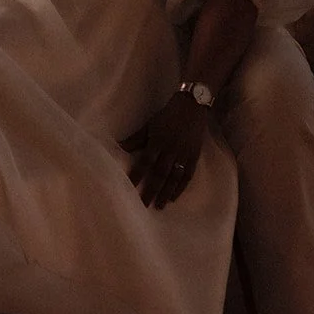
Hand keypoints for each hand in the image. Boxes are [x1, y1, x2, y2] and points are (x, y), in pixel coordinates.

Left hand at [120, 92, 207, 208]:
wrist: (191, 107)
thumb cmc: (167, 115)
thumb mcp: (150, 124)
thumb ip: (136, 138)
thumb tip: (119, 146)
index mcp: (158, 141)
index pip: (145, 161)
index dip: (137, 174)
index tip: (130, 187)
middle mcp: (171, 149)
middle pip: (160, 173)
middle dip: (151, 190)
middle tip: (144, 205)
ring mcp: (184, 154)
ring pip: (174, 177)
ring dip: (166, 192)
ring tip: (159, 205)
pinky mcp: (194, 157)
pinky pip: (187, 175)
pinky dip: (180, 187)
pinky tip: (174, 197)